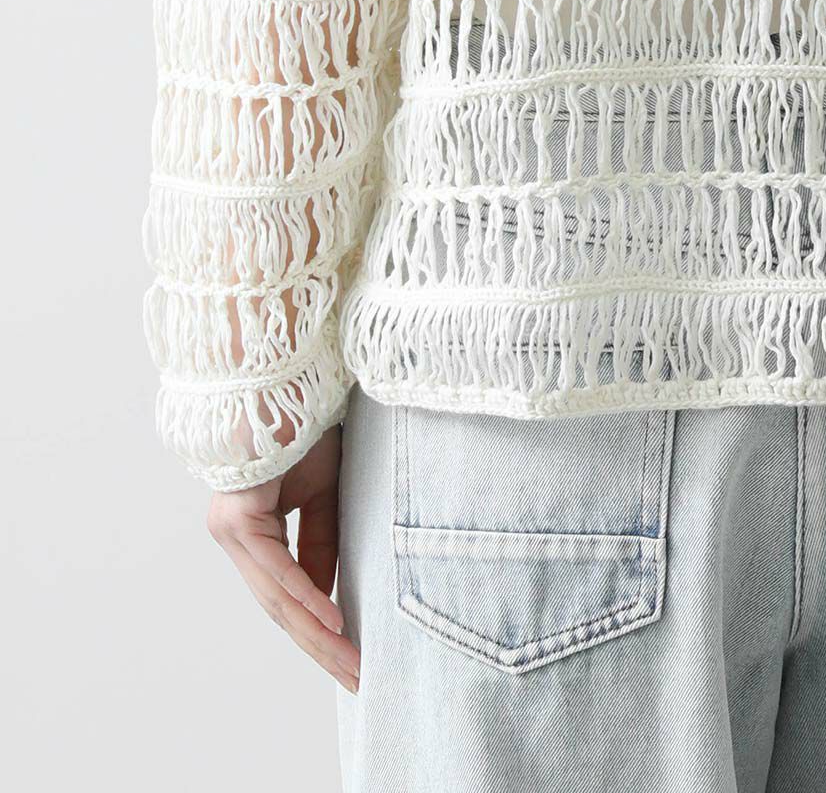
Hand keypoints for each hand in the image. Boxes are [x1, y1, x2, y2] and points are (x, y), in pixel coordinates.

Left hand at [206, 426, 359, 693]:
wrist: (288, 384)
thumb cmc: (307, 431)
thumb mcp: (325, 495)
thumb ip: (322, 545)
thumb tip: (330, 599)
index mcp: (253, 533)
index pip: (285, 595)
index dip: (319, 630)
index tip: (351, 657)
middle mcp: (235, 537)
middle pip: (280, 608)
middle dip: (321, 648)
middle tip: (356, 679)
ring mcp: (232, 530)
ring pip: (276, 597)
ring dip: (317, 634)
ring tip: (350, 663)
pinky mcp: (238, 518)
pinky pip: (276, 567)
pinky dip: (307, 595)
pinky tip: (331, 620)